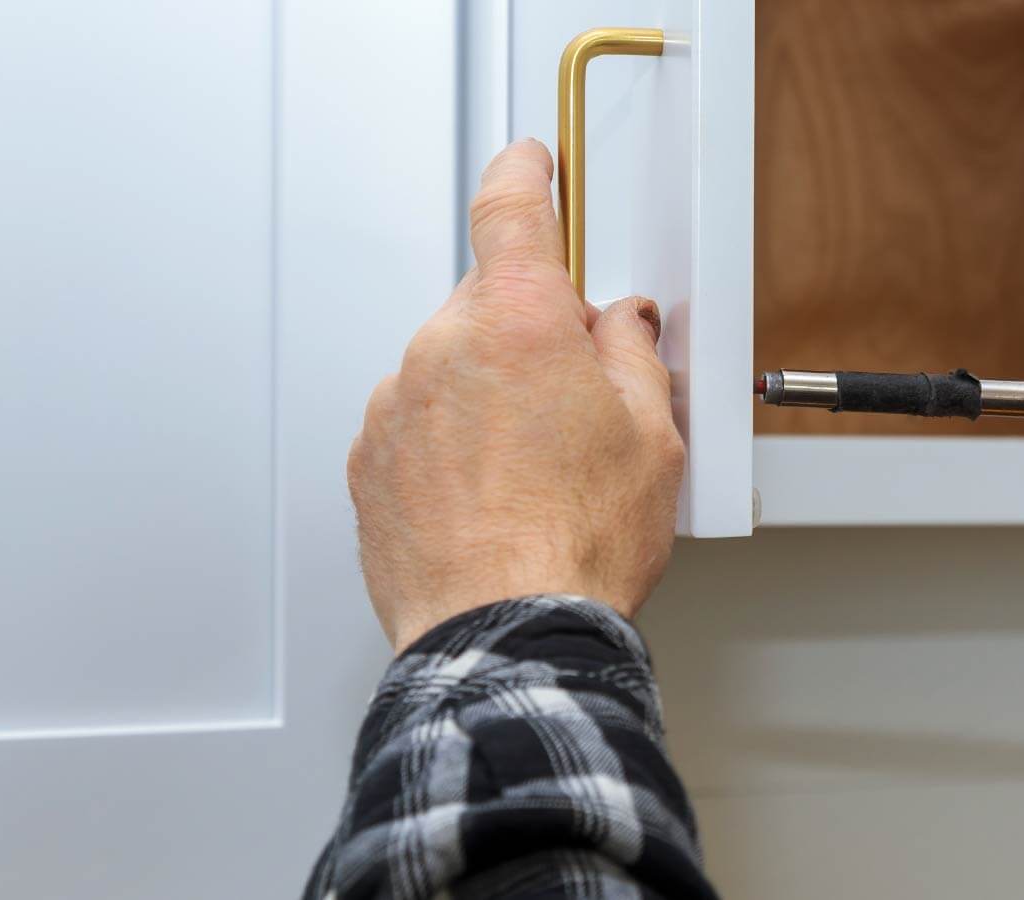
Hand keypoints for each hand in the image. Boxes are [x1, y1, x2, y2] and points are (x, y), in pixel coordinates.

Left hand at [348, 140, 684, 651]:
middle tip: (579, 402)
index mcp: (519, 323)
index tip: (531, 160)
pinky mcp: (371, 460)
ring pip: (453, 365)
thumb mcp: (652, 437)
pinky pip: (418, 421)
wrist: (507, 636)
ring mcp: (398, 404)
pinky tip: (496, 496)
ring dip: (490, 394)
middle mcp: (444, 349)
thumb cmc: (575, 549)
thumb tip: (621, 327)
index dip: (526, 172)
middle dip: (533, 333)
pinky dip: (452, 441)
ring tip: (536, 474)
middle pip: (490, 301)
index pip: (512, 207)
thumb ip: (632, 354)